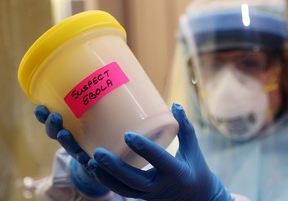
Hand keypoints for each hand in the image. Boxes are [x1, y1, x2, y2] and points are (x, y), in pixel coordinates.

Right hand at [34, 105, 108, 197]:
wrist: (100, 158)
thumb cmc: (95, 129)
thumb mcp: (93, 112)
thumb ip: (92, 98)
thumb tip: (98, 77)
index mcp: (67, 126)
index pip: (51, 119)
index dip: (43, 115)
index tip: (39, 107)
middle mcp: (70, 138)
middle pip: (56, 133)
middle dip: (52, 125)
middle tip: (54, 117)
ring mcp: (79, 151)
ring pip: (70, 147)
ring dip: (65, 141)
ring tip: (63, 134)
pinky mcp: (91, 161)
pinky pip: (88, 163)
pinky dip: (88, 164)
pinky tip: (90, 162)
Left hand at [87, 103, 231, 200]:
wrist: (198, 198)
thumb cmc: (196, 169)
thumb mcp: (193, 148)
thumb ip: (185, 127)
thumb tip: (175, 105)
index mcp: (176, 172)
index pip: (158, 160)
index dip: (143, 148)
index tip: (127, 134)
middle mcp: (161, 186)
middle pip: (133, 180)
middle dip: (114, 167)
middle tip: (98, 152)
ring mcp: (150, 194)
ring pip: (124, 189)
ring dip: (106, 177)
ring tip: (91, 162)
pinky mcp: (142, 196)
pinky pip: (123, 191)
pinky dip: (108, 182)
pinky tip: (96, 169)